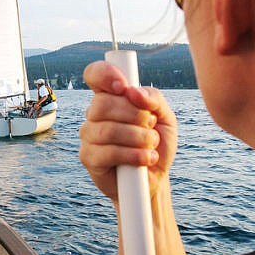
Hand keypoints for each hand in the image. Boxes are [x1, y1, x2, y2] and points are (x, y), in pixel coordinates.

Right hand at [79, 60, 177, 201]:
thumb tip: (133, 92)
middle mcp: (94, 114)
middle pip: (102, 103)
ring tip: (151, 146)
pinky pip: (107, 152)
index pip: (94, 74)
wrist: (154, 179)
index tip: (124, 87)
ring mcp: (88, 136)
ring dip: (138, 138)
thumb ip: (154, 99)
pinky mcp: (88, 158)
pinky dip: (133, 155)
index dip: (104, 74)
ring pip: (107, 129)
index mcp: (111, 97)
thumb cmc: (157, 145)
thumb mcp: (165, 118)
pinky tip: (145, 159)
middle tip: (151, 126)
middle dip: (135, 115)